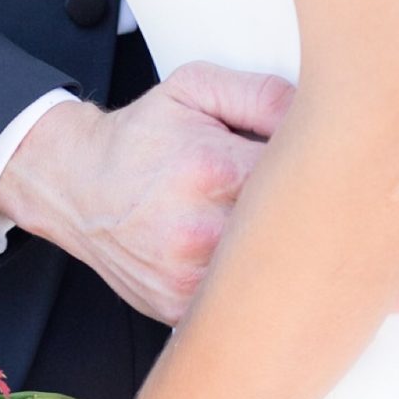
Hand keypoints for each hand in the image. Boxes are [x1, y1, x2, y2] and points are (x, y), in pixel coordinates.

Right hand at [0, 65, 293, 324]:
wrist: (76, 187)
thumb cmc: (140, 139)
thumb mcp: (194, 90)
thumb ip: (261, 94)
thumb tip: (316, 114)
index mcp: (214, 170)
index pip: (307, 173)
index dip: (321, 167)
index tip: (316, 163)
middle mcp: (201, 230)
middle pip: (294, 230)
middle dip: (306, 213)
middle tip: (299, 198)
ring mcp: (189, 277)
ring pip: (271, 272)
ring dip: (278, 253)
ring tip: (262, 227)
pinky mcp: (179, 308)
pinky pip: (239, 303)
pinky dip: (248, 284)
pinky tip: (239, 259)